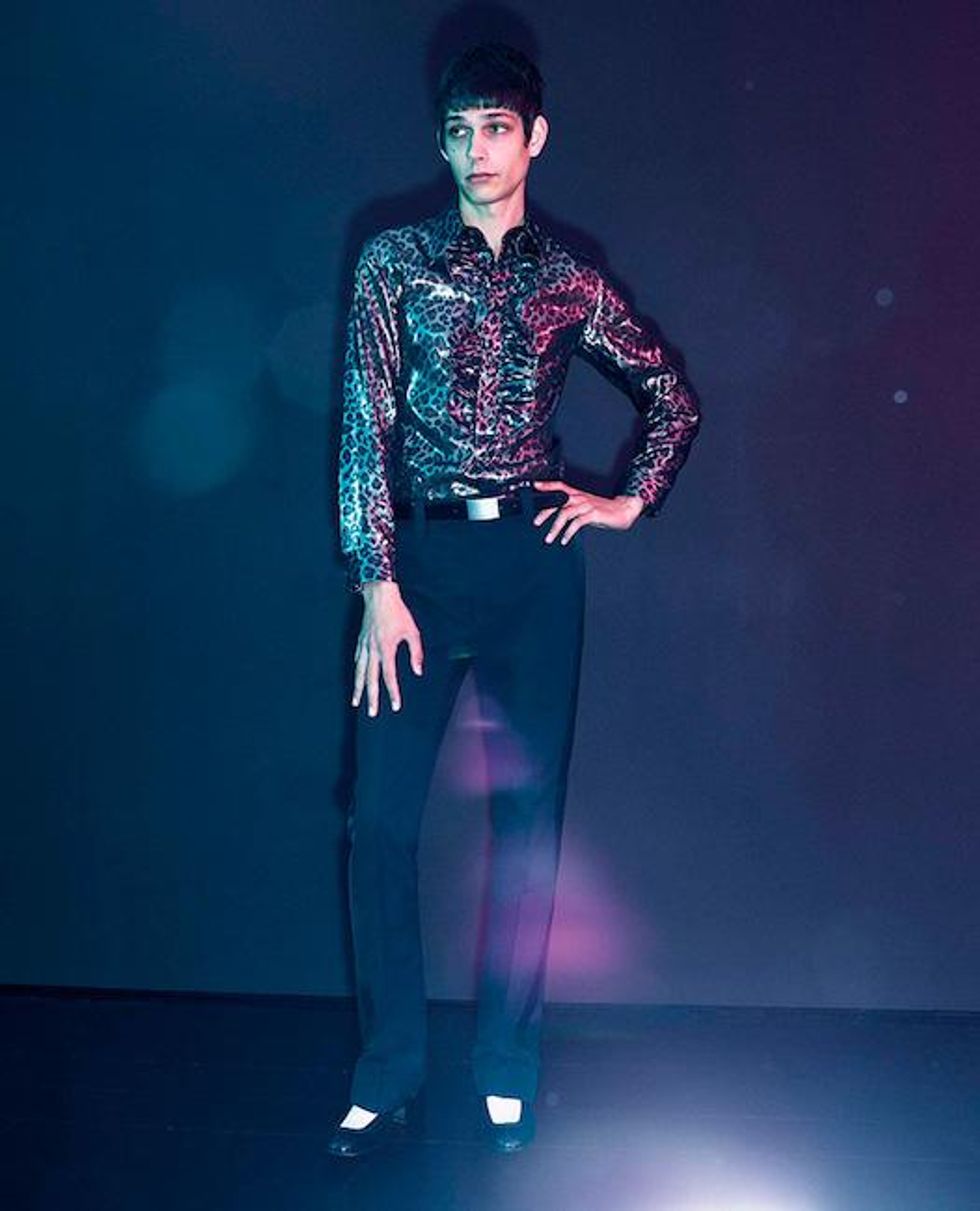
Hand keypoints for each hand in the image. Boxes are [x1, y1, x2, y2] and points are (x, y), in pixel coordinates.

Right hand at [353, 581, 423, 716]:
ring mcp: (364, 645)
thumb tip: (418, 671)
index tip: (395, 706)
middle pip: (370, 679)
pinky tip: (357, 678)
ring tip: (356, 703)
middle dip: (371, 698)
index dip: (393, 692)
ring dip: (358, 688)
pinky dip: (356, 671)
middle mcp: (372, 650)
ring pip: (359, 672)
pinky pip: (357, 660)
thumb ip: (416, 653)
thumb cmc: (398, 612)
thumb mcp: (412, 632)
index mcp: (386, 649)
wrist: (379, 595)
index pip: (389, 676)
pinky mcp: (360, 640)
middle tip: (372, 713)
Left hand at [532, 480, 644, 544]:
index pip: (559, 486)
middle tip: (536, 523)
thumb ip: (572, 509)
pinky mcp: (593, 514)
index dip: (547, 485)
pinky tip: (564, 540)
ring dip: (555, 527)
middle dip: (545, 512)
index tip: (535, 486)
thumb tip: (556, 516)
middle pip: (558, 502)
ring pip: (565, 514)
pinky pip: (577, 523)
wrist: (623, 510)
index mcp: (577, 494)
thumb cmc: (603, 510)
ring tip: (549, 538)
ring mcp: (587, 505)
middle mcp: (580, 497)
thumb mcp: (585, 507)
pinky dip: (569, 532)